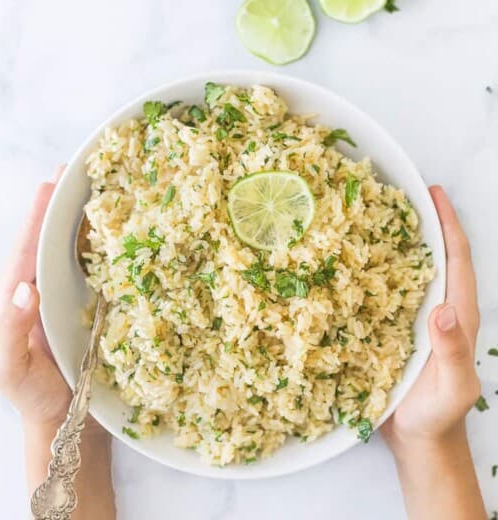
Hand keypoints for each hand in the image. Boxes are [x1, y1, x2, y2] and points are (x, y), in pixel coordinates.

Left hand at [0, 167, 102, 434]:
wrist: (63, 412)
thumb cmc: (32, 392)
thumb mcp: (7, 369)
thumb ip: (9, 332)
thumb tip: (26, 289)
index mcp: (19, 296)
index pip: (28, 247)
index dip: (38, 214)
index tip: (51, 183)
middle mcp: (44, 287)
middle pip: (51, 238)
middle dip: (61, 204)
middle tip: (77, 172)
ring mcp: (68, 295)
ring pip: (74, 249)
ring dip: (86, 220)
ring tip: (100, 191)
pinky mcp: (91, 305)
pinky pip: (98, 270)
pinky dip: (105, 247)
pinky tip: (118, 232)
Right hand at [382, 185, 480, 452]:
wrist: (418, 438)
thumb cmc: (437, 416)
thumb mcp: (453, 389)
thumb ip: (453, 352)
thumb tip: (442, 310)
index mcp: (457, 316)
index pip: (457, 261)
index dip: (449, 225)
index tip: (433, 194)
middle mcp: (437, 309)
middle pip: (434, 257)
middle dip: (423, 223)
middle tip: (400, 195)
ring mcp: (414, 319)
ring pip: (408, 272)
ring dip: (397, 243)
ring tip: (374, 219)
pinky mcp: (392, 330)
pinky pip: (384, 293)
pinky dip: (374, 272)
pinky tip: (354, 263)